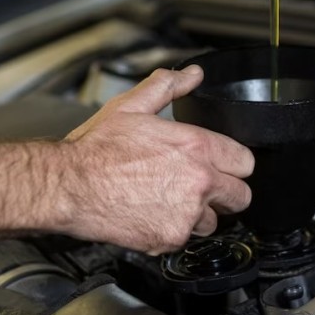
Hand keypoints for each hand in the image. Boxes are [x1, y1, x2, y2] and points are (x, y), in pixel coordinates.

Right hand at [60, 65, 253, 254]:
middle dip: (225, 191)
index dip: (233, 162)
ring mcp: (185, 214)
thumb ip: (169, 86)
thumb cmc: (96, 149)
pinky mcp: (170, 239)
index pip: (245, 162)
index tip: (222, 164)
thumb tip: (192, 75)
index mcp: (195, 147)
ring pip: (214, 222)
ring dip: (199, 214)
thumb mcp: (132, 105)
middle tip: (203, 186)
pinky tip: (153, 212)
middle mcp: (198, 182)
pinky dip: (173, 230)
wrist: (69, 186)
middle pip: (240, 196)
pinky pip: (186, 238)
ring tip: (171, 199)